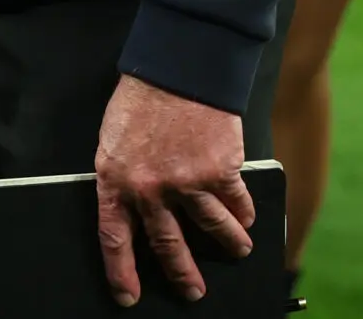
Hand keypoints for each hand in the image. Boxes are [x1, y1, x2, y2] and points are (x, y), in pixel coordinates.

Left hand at [95, 73, 254, 307]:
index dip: (120, 271)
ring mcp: (187, 184)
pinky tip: (247, 217)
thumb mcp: (114, 139)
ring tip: (238, 251)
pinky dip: (245, 213)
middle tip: (192, 291)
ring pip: (212, 230)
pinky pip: (237, 204)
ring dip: (229, 244)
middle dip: (182, 274)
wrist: (177, 68)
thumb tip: (136, 207)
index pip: (114, 237)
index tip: (128, 295)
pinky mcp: (220, 172)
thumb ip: (125, 176)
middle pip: (168, 246)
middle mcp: (150, 190)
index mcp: (116, 180)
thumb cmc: (141, 98)